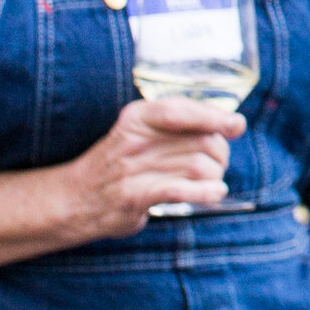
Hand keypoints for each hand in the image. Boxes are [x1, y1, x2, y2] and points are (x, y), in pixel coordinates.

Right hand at [65, 97, 240, 237]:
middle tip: (215, 166)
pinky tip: (214, 193)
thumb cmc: (120, 164)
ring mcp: (132, 169)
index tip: (235, 125)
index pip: (181, 110)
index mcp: (137, 117)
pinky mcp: (134, 196)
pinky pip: (182, 190)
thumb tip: (235, 123)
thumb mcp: (142, 132)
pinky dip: (205, 192)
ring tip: (211, 183)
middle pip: (201, 141)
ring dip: (214, 177)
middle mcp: (135, 139)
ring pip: (198, 167)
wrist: (74, 199)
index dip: (214, 117)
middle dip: (219, 155)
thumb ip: (182, 123)